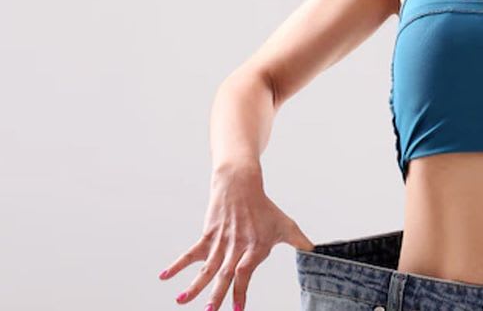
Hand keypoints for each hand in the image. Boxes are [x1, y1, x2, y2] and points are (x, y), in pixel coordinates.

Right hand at [158, 165, 314, 309]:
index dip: (241, 290)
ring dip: (194, 285)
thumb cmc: (265, 208)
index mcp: (255, 248)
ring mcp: (220, 242)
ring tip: (182, 300)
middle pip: (224, 274)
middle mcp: (236, 247)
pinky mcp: (207, 236)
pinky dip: (177, 265)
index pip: (246, 273)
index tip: (237, 309)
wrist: (241, 185)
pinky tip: (164, 277)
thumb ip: (300, 242)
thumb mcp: (286, 224)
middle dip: (216, 295)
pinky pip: (190, 253)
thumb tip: (318, 252)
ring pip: (205, 268)